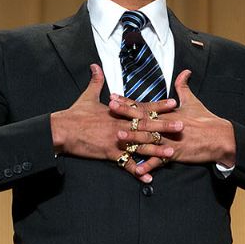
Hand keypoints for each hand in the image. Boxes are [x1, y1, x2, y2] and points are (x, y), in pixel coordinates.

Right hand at [49, 65, 167, 182]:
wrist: (62, 130)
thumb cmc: (75, 114)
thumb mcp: (87, 96)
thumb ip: (96, 81)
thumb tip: (96, 66)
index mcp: (118, 112)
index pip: (142, 107)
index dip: (158, 106)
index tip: (174, 103)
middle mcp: (120, 125)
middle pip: (146, 126)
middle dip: (165, 126)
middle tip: (182, 127)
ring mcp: (116, 140)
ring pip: (141, 146)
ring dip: (157, 150)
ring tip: (172, 153)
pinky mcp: (109, 153)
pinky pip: (126, 164)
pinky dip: (137, 171)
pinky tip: (148, 177)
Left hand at [117, 70, 235, 166]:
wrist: (221, 137)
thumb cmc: (206, 119)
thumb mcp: (193, 101)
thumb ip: (184, 87)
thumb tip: (184, 71)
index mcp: (168, 112)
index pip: (144, 106)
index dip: (128, 102)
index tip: (114, 96)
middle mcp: (167, 125)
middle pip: (143, 119)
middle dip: (125, 115)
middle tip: (110, 109)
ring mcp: (171, 140)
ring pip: (149, 139)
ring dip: (133, 139)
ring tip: (118, 138)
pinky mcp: (176, 153)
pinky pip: (159, 161)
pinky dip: (148, 165)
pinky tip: (137, 169)